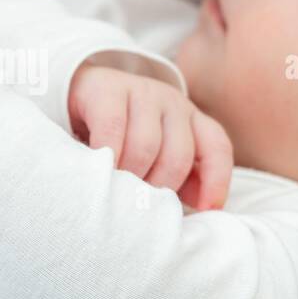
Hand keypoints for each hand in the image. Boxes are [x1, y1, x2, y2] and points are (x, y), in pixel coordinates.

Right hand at [68, 64, 232, 209]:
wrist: (80, 94)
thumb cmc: (123, 136)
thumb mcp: (157, 155)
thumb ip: (181, 177)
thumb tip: (201, 205)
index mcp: (191, 119)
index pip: (217, 147)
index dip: (217, 181)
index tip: (206, 209)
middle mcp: (173, 102)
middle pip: (178, 156)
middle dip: (158, 187)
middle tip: (139, 203)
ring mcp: (142, 92)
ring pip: (146, 146)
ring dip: (130, 176)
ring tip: (117, 190)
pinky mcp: (108, 89)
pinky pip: (112, 129)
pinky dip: (107, 156)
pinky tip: (101, 169)